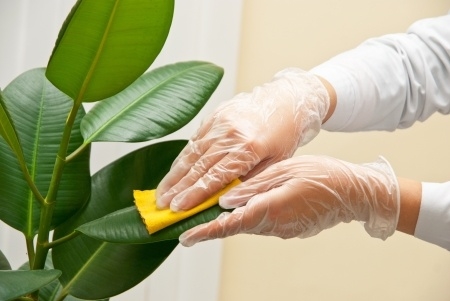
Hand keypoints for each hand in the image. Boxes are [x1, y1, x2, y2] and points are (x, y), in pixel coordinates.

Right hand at [156, 69, 329, 210]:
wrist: (285, 101)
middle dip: (178, 188)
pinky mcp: (214, 116)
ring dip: (174, 175)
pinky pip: (194, 140)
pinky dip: (183, 158)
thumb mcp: (275, 162)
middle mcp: (230, 134)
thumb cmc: (284, 135)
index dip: (194, 195)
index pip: (216, 177)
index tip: (177, 209)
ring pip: (191, 153)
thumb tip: (223, 200)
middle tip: (161, 205)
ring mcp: (220, 122)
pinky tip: (173, 172)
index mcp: (249, 148)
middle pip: (198, 166)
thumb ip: (249, 179)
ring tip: (160, 193)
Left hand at [179, 155, 399, 246]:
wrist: (354, 193)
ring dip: (228, 221)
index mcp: (271, 209)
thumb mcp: (285, 171)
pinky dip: (247, 217)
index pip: (230, 224)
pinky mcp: (289, 229)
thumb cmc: (322, 176)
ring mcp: (282, 230)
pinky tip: (244, 206)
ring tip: (211, 212)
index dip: (205, 231)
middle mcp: (274, 225)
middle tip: (188, 224)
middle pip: (235, 227)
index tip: (184, 237)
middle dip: (211, 226)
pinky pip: (261, 223)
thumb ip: (253, 187)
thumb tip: (225, 199)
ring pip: (247, 225)